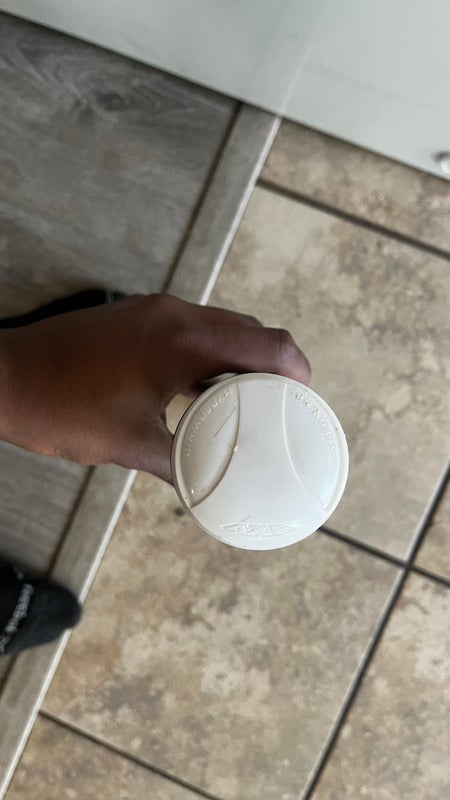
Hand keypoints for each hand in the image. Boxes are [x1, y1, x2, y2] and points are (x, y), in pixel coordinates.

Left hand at [0, 294, 309, 481]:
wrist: (6, 378)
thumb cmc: (63, 409)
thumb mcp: (131, 444)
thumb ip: (180, 463)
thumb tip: (207, 484)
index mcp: (183, 343)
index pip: (265, 343)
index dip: (296, 367)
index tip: (305, 394)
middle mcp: (174, 316)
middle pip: (248, 329)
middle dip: (272, 361)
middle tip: (280, 399)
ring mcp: (153, 311)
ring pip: (218, 325)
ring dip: (239, 354)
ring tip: (246, 395)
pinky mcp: (135, 316)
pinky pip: (190, 327)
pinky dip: (208, 351)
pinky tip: (201, 385)